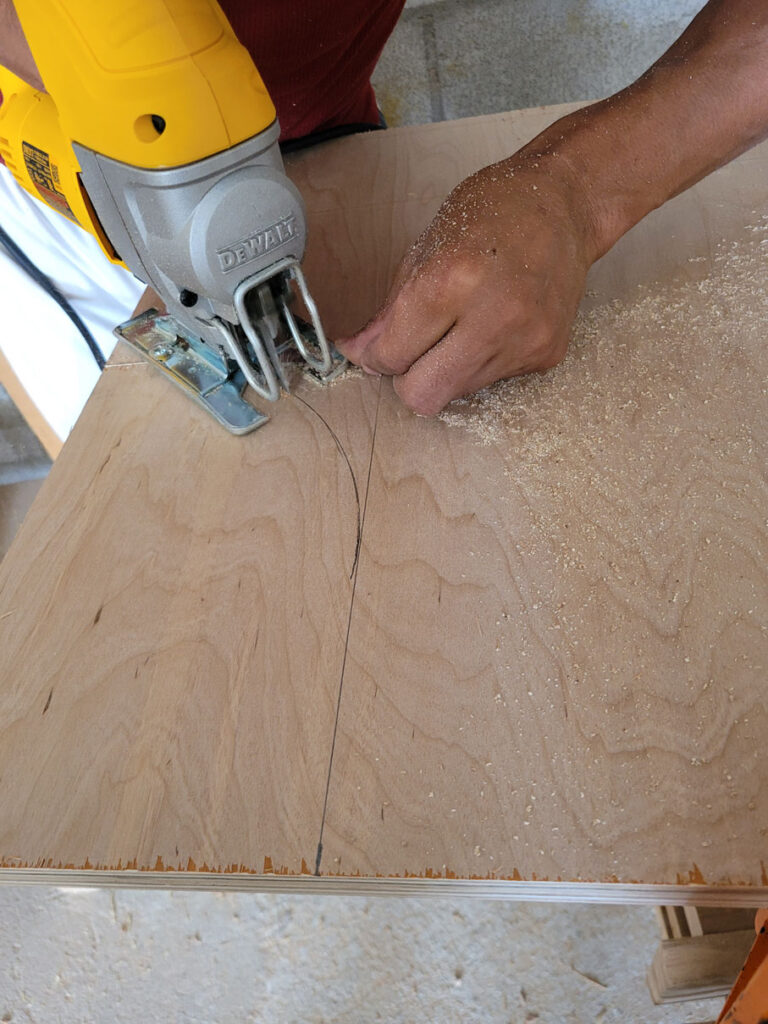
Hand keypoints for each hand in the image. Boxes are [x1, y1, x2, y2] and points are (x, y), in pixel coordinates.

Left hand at [335, 150, 601, 415]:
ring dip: (445, 370)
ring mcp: (524, 341)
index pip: (393, 356)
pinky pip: (493, 380)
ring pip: (457, 393)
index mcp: (451, 281)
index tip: (376, 349)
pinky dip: (480, 361)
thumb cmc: (494, 211)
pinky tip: (493, 324)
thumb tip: (362, 351)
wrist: (565, 204)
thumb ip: (391, 309)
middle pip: (424, 396)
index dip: (376, 357)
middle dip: (407, 380)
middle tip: (411, 353)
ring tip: (460, 327)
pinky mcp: (546, 354)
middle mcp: (492, 318)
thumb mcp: (427, 247)